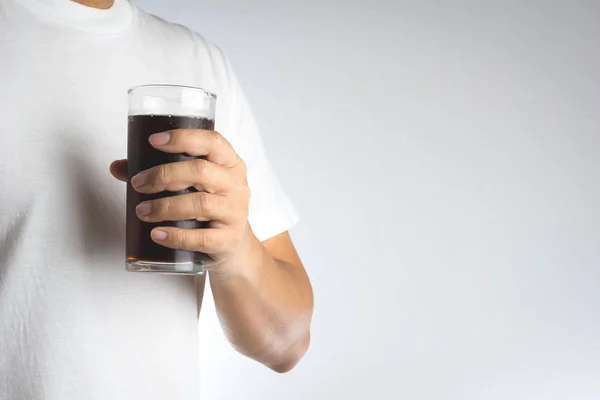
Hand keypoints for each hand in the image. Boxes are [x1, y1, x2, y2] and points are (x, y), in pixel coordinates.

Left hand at [110, 129, 251, 271]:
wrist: (234, 245)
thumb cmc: (209, 207)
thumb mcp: (192, 185)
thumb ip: (157, 172)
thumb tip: (119, 167)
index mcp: (229, 163)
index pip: (211, 142)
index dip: (183, 138)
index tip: (154, 141)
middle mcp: (236, 185)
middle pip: (201, 171)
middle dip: (164, 175)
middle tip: (139, 184)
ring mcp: (235, 212)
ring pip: (200, 204)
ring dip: (165, 206)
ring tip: (143, 211)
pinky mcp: (230, 239)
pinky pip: (202, 238)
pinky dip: (176, 236)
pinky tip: (157, 234)